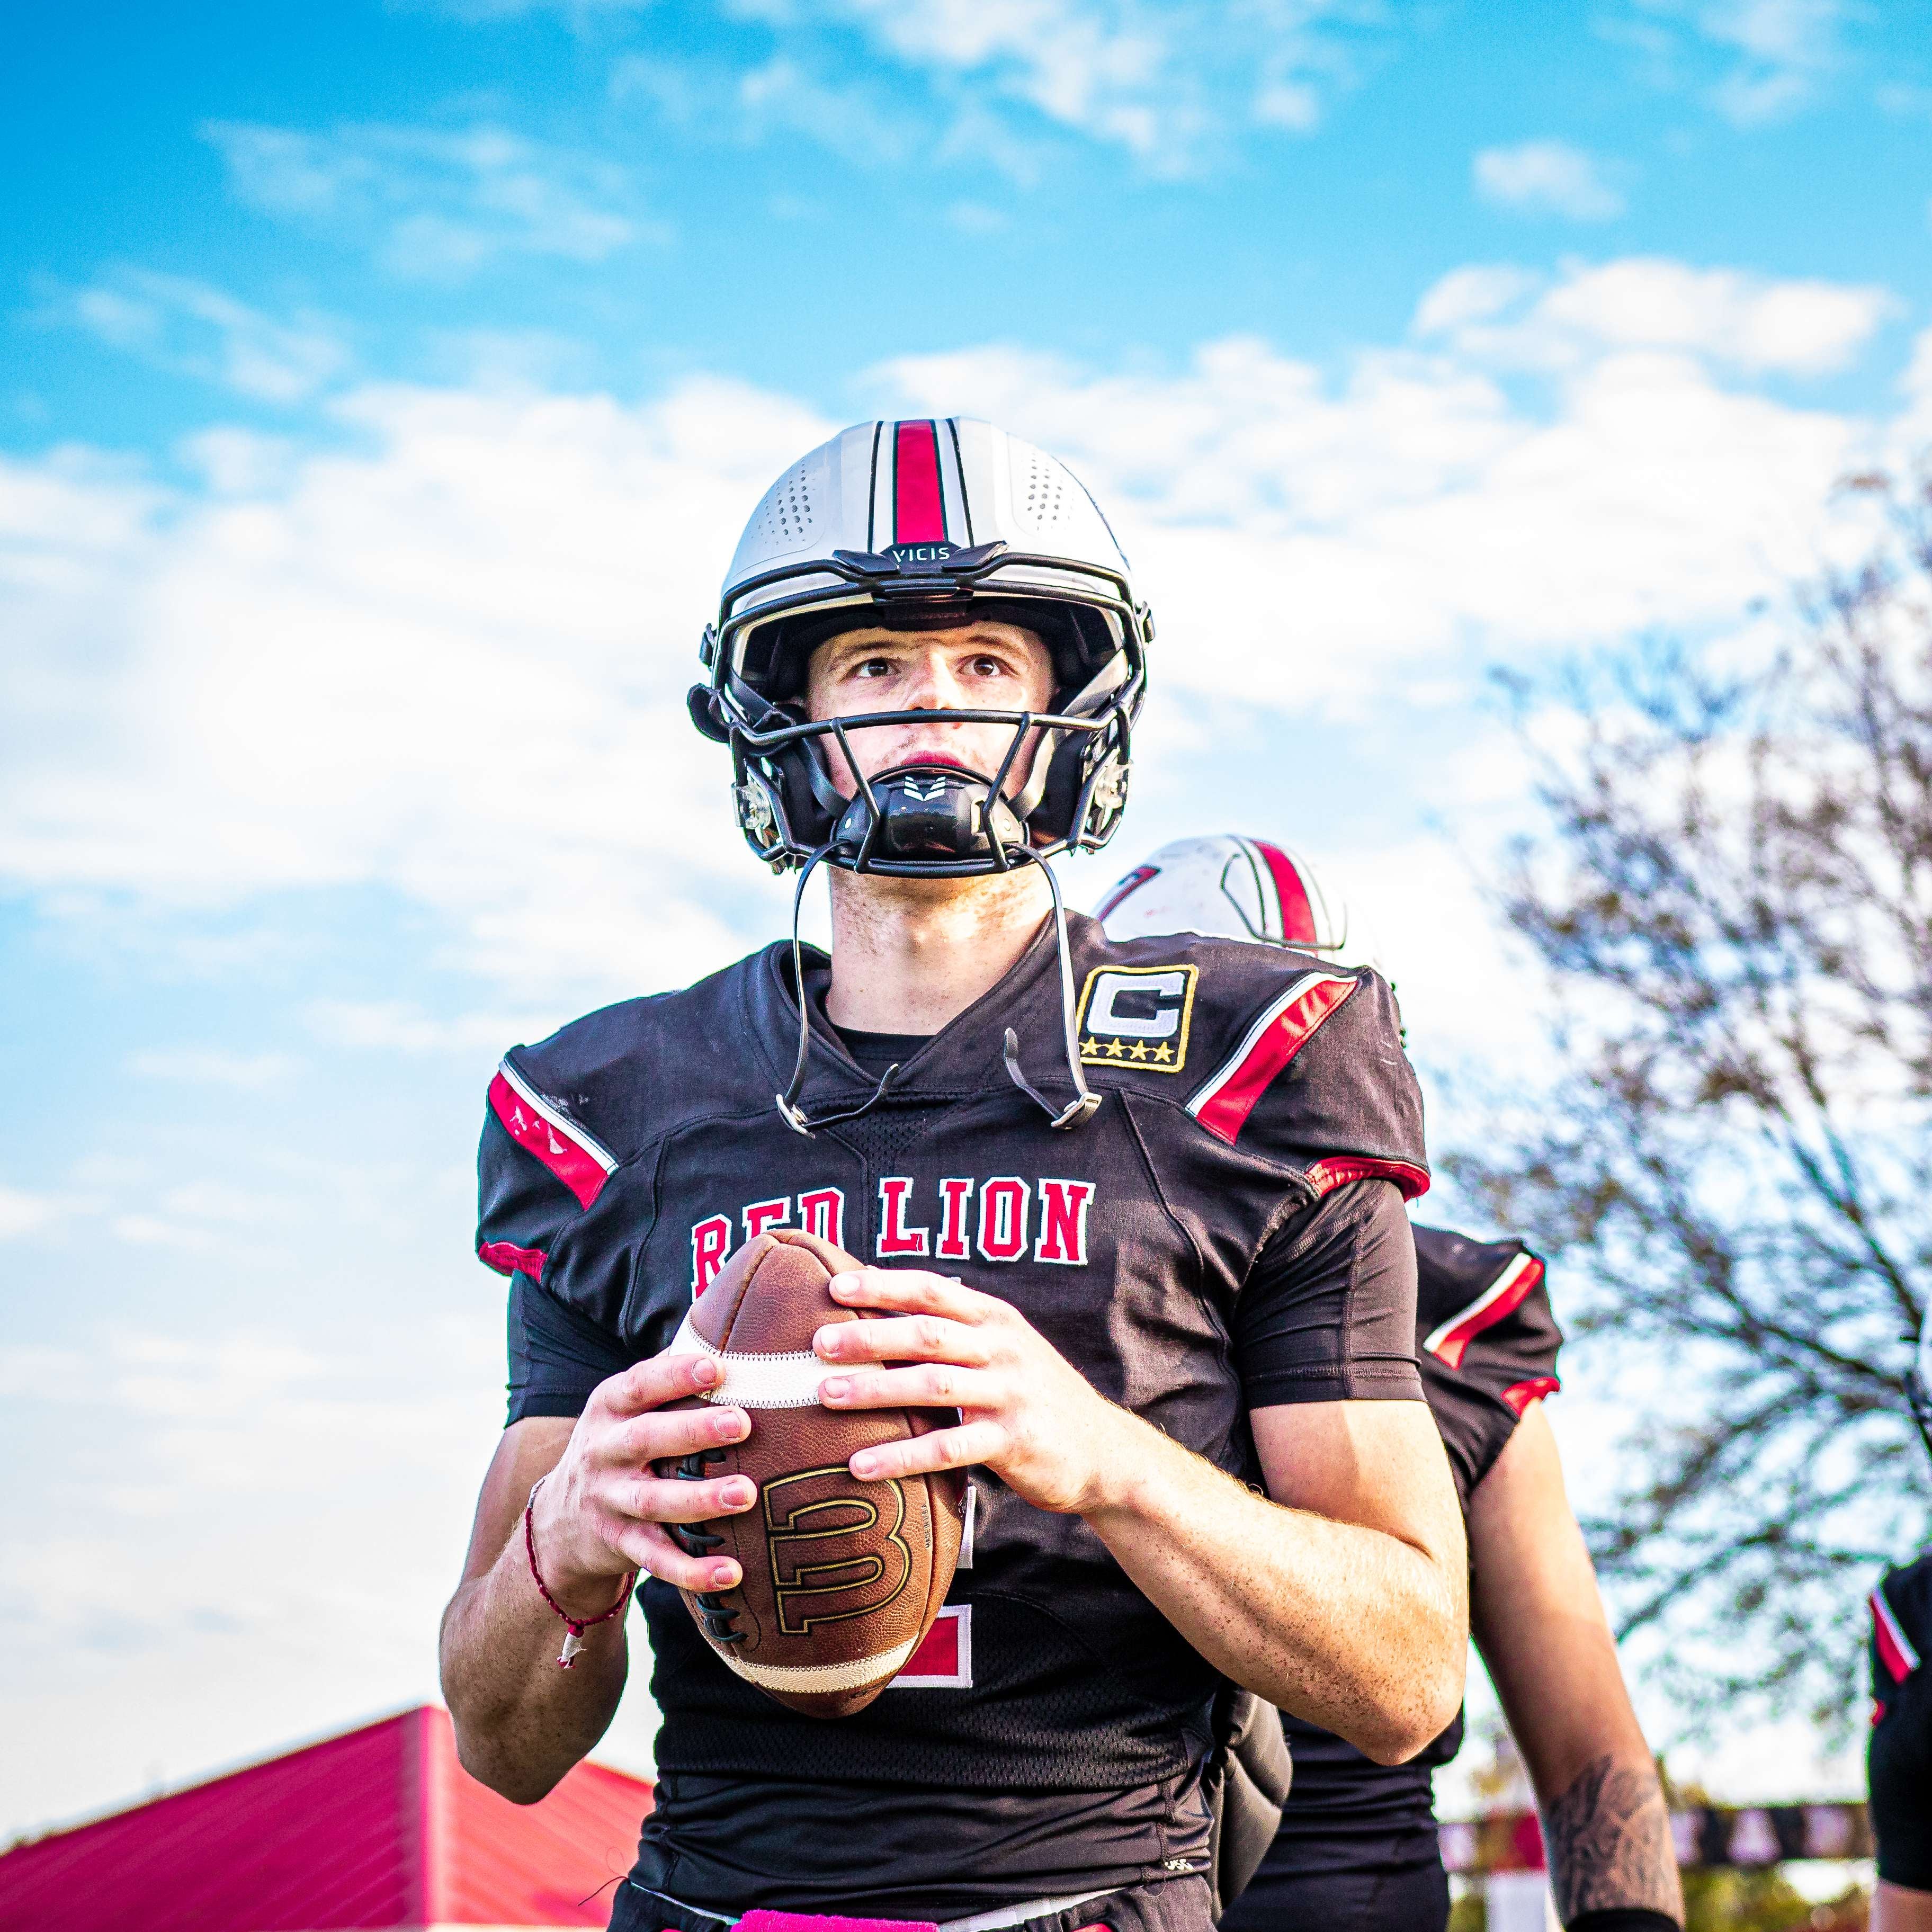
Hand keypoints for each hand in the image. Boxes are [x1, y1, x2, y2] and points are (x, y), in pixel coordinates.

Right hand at [529, 1352, 756, 1606]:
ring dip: (699, 1499)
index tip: (717, 1368)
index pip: (639, 1384)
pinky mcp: (620, 1545)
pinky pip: (656, 1561)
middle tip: (743, 1423)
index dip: (675, 1375)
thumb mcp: (627, 1405)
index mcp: (609, 1407)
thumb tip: (736, 1325)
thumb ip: (668, 1376)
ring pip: (653, 1502)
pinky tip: (730, 1572)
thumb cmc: (621, 1442)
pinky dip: (692, 1570)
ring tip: (745, 1493)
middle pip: (646, 1439)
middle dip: (693, 1431)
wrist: (559, 1520)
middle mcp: (604, 1451)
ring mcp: (609, 1501)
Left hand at [813, 1268, 1136, 1514]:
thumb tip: (875, 1318)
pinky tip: (862, 1465)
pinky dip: (902, 1455)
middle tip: (815, 1344)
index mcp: (994, 1318)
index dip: (882, 1285)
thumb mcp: (1003, 1350)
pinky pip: (949, 1447)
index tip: (832, 1286)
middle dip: (868, 1335)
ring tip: (824, 1395)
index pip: (931, 1290)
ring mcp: (1011, 1394)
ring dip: (876, 1390)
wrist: (1104, 1451)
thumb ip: (954, 1333)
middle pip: (926, 1333)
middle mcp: (1003, 1348)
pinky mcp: (1014, 1441)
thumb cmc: (1032, 1397)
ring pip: (934, 1385)